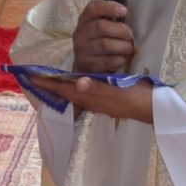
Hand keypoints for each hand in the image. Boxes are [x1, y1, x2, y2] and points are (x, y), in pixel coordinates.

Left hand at [24, 70, 155, 123]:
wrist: (155, 109)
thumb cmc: (138, 96)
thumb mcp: (119, 89)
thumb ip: (98, 86)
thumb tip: (77, 83)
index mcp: (92, 97)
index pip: (65, 88)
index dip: (48, 83)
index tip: (31, 76)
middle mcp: (91, 101)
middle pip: (65, 92)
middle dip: (49, 85)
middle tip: (34, 77)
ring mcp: (98, 103)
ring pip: (73, 94)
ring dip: (60, 87)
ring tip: (48, 80)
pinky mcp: (105, 102)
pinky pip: (82, 95)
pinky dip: (73, 89)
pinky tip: (74, 85)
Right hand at [73, 0, 136, 73]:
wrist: (85, 64)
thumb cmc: (98, 41)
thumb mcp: (100, 28)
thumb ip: (110, 20)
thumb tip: (127, 14)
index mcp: (84, 20)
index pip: (93, 8)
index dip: (109, 7)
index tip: (124, 11)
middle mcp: (80, 33)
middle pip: (101, 26)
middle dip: (121, 30)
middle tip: (129, 35)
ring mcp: (81, 50)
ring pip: (105, 44)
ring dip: (122, 46)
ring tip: (127, 48)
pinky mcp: (87, 65)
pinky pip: (107, 61)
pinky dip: (119, 59)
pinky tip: (121, 58)